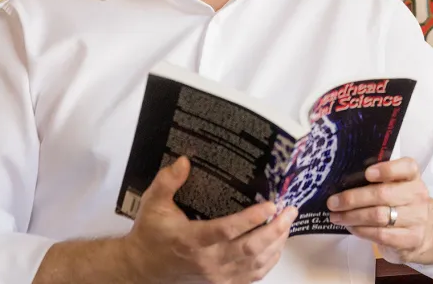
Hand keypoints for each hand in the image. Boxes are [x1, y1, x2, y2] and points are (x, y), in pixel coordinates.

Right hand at [121, 156, 297, 283]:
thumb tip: (185, 161)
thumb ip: (167, 181)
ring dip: (276, 244)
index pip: (227, 230)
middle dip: (275, 230)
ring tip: (288, 223)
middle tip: (290, 211)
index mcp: (192, 240)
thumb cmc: (151, 234)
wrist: (142, 269)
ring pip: (254, 264)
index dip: (251, 219)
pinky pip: (251, 276)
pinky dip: (269, 262)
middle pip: (249, 249)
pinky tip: (278, 245)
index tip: (270, 205)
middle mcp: (207, 261)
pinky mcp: (221, 283)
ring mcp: (216, 276)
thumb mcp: (153, 204)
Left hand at [326, 158, 431, 261]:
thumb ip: (379, 181)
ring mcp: (416, 218)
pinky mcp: (410, 239)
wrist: (426, 232)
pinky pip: (380, 234)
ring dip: (353, 216)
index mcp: (413, 177)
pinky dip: (361, 230)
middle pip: (383, 194)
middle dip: (354, 198)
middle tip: (333, 202)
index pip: (407, 167)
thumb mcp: (398, 188)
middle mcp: (417, 195)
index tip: (367, 173)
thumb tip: (344, 182)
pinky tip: (351, 227)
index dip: (387, 169)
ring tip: (336, 216)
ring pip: (379, 216)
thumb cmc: (402, 205)